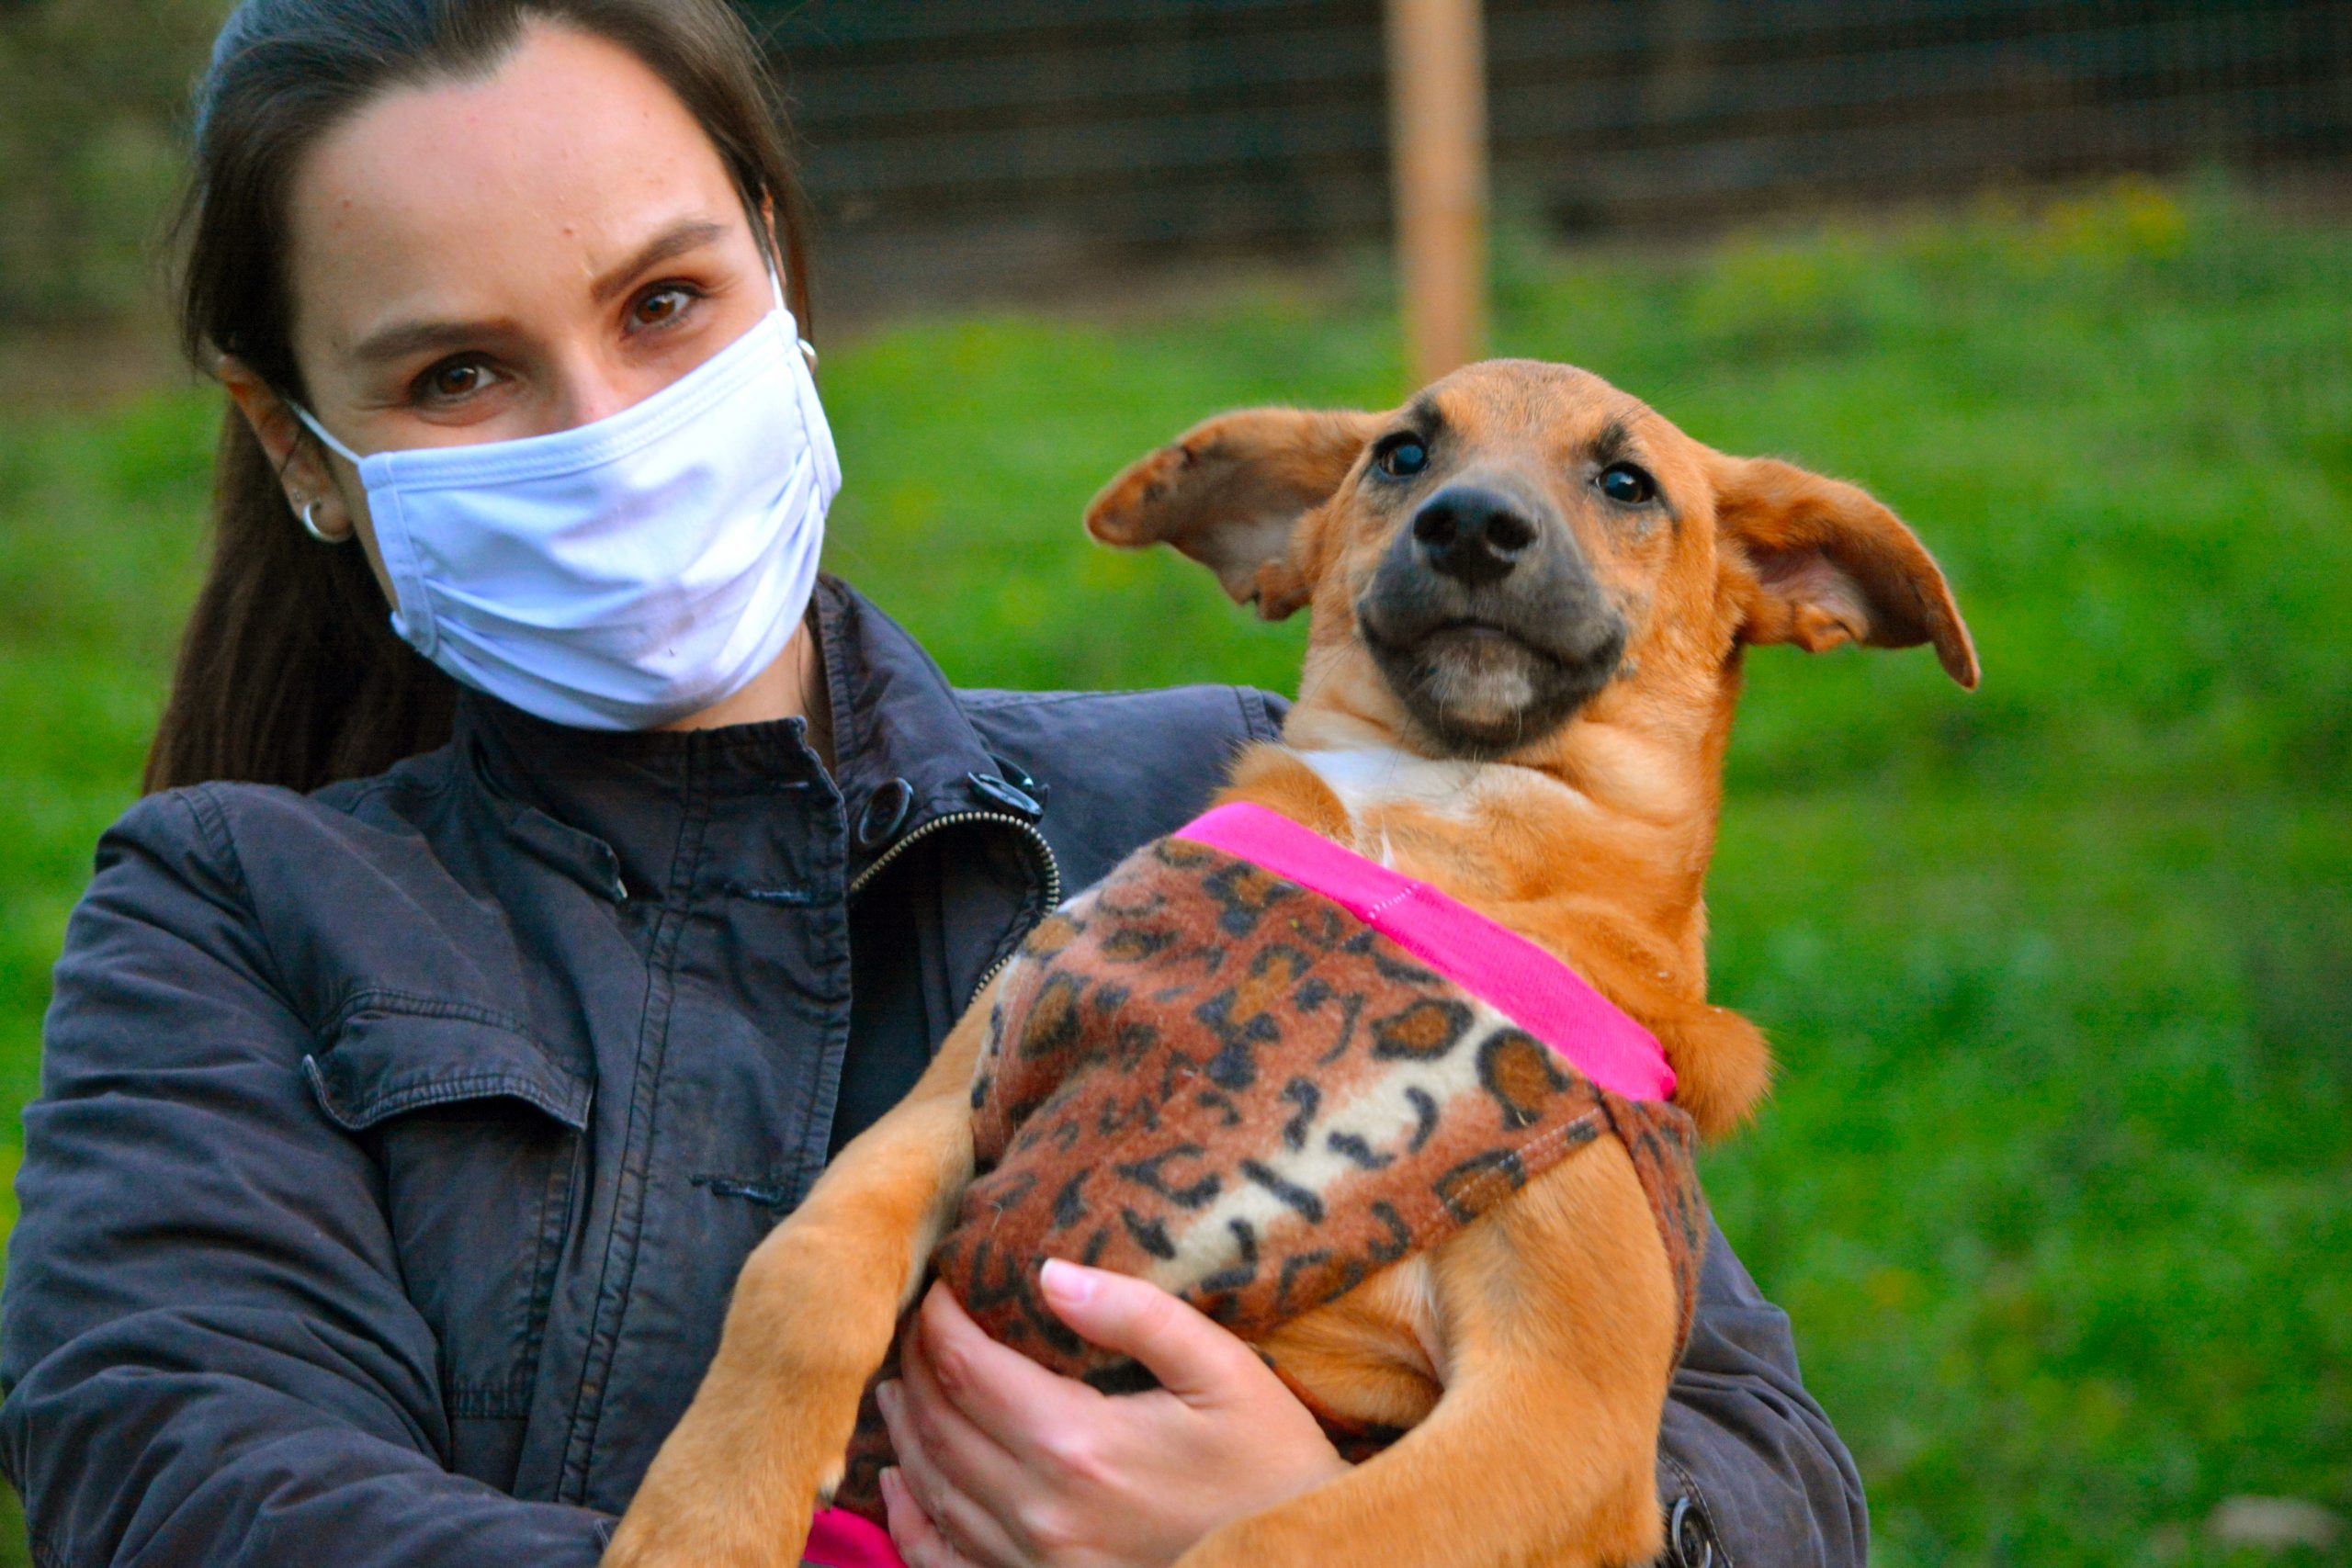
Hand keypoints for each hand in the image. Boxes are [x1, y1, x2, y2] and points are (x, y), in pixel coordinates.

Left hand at [874, 1260, 1348, 1567]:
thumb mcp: (1225, 1372)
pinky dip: (909, 1522)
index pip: (965, 1366)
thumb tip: (1048, 1272)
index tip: (942, 1281)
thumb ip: (1137, 1315)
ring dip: (906, 1429)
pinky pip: (944, 1563)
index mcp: (1076, 1445)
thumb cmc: (1272, 1467)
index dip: (938, 1317)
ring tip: (898, 1383)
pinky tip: (899, 1488)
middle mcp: (1039, 1510)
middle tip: (917, 1323)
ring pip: (932, 1488)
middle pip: (937, 1423)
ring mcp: (1035, 1564)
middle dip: (916, 1363)